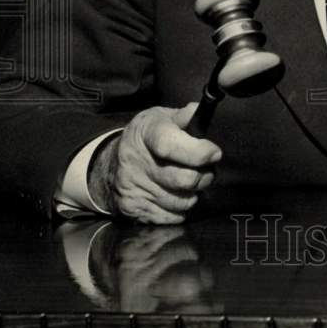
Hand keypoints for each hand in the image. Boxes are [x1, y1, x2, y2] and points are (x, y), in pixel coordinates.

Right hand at [89, 103, 220, 223]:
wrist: (112, 162)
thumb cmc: (147, 137)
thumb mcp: (162, 117)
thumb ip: (185, 116)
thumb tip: (200, 111)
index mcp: (145, 133)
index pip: (170, 145)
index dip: (198, 152)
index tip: (214, 153)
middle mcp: (136, 162)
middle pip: (183, 180)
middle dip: (204, 176)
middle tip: (206, 169)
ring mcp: (133, 188)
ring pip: (182, 202)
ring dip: (193, 193)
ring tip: (189, 181)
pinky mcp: (133, 209)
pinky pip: (172, 217)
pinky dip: (180, 208)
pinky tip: (175, 194)